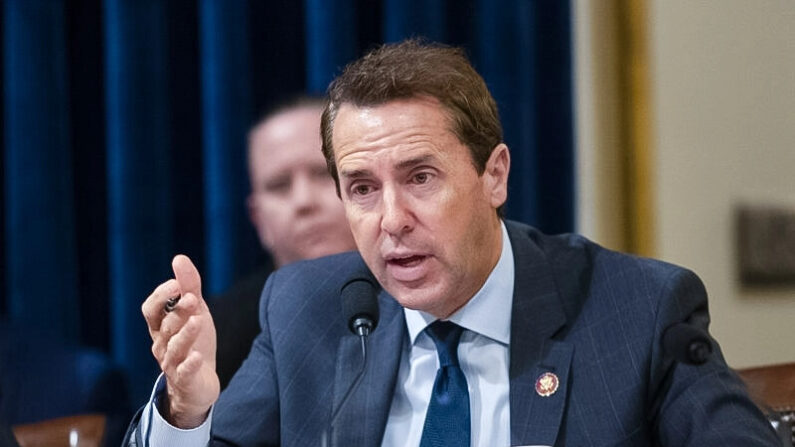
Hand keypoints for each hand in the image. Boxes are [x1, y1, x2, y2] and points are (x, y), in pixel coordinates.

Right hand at [141, 254, 219, 427]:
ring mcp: (172, 363)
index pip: (151, 310)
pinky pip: (184, 372)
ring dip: (185, 334)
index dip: (160, 297)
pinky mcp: (186, 379)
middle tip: (192, 298)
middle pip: (165, 326)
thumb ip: (189, 286)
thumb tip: (179, 258)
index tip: (176, 284)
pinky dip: (190, 363)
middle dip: (177, 312)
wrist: (200, 383)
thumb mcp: (194, 311)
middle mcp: (162, 344)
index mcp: (160, 326)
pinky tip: (197, 356)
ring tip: (197, 320)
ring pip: (174, 347)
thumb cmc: (193, 342)